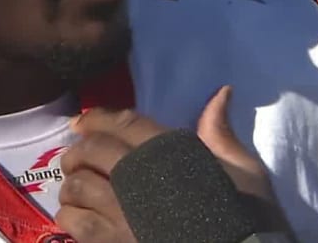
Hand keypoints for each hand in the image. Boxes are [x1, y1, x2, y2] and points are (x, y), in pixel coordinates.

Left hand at [55, 86, 282, 242]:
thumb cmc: (247, 218)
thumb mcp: (245, 170)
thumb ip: (220, 132)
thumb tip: (221, 92)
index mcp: (167, 153)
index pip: (121, 123)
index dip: (95, 118)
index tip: (79, 122)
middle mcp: (139, 177)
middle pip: (92, 152)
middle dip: (78, 153)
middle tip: (75, 160)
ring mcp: (124, 214)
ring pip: (79, 188)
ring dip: (72, 187)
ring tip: (74, 192)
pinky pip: (78, 225)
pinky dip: (70, 218)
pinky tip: (75, 219)